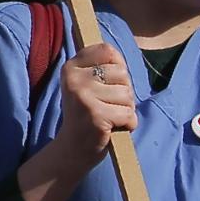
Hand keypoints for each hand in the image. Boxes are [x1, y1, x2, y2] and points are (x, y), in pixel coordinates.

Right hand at [48, 42, 137, 177]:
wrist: (72, 149)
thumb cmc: (86, 114)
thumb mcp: (86, 85)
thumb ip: (100, 67)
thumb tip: (117, 56)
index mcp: (71, 67)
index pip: (108, 51)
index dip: (117, 68)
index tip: (107, 84)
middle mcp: (74, 79)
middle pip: (122, 73)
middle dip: (123, 92)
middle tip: (107, 106)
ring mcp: (83, 97)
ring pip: (127, 94)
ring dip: (125, 109)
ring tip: (109, 117)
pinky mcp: (96, 115)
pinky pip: (128, 114)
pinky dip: (128, 124)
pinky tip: (113, 128)